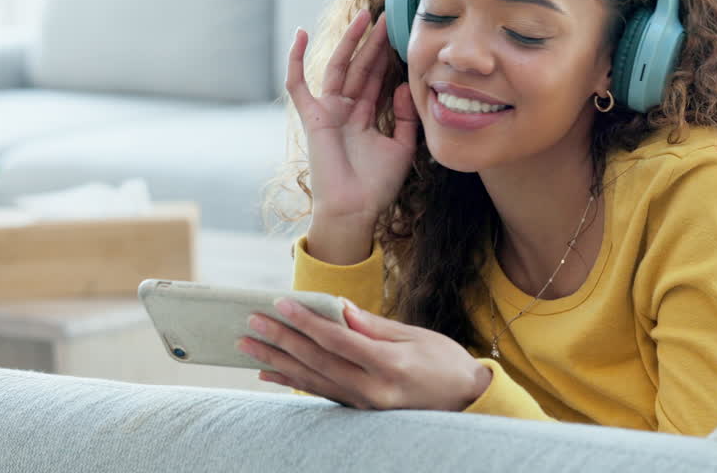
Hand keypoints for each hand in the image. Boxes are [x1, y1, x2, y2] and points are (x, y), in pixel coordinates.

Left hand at [240, 297, 492, 411]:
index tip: (281, 305)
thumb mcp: (416, 336)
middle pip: (317, 361)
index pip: (337, 340)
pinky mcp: (360, 412)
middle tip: (251, 324)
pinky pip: (320, 394)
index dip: (307, 322)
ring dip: (278, 362)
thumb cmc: (446, 363)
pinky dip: (293, 381)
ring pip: (312, 380)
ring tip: (249, 347)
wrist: (468, 402)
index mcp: (388, 365)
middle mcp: (372, 390)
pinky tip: (271, 373)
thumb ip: (373, 326)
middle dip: (281, 341)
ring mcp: (364, 405)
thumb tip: (338, 308)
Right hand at [287, 9, 418, 227]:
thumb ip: (404, 117)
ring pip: (339, 68)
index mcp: (364, 117)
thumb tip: (401, 85)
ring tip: (363, 17)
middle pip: (361, 68)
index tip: (400, 34)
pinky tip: (300, 34)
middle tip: (386, 17)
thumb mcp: (402, 147)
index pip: (377, 79)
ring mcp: (327, 111)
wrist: (356, 209)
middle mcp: (345, 110)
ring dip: (349, 42)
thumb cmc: (377, 185)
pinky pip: (298, 84)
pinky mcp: (312, 117)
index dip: (387, 57)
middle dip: (373, 43)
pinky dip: (296, 60)